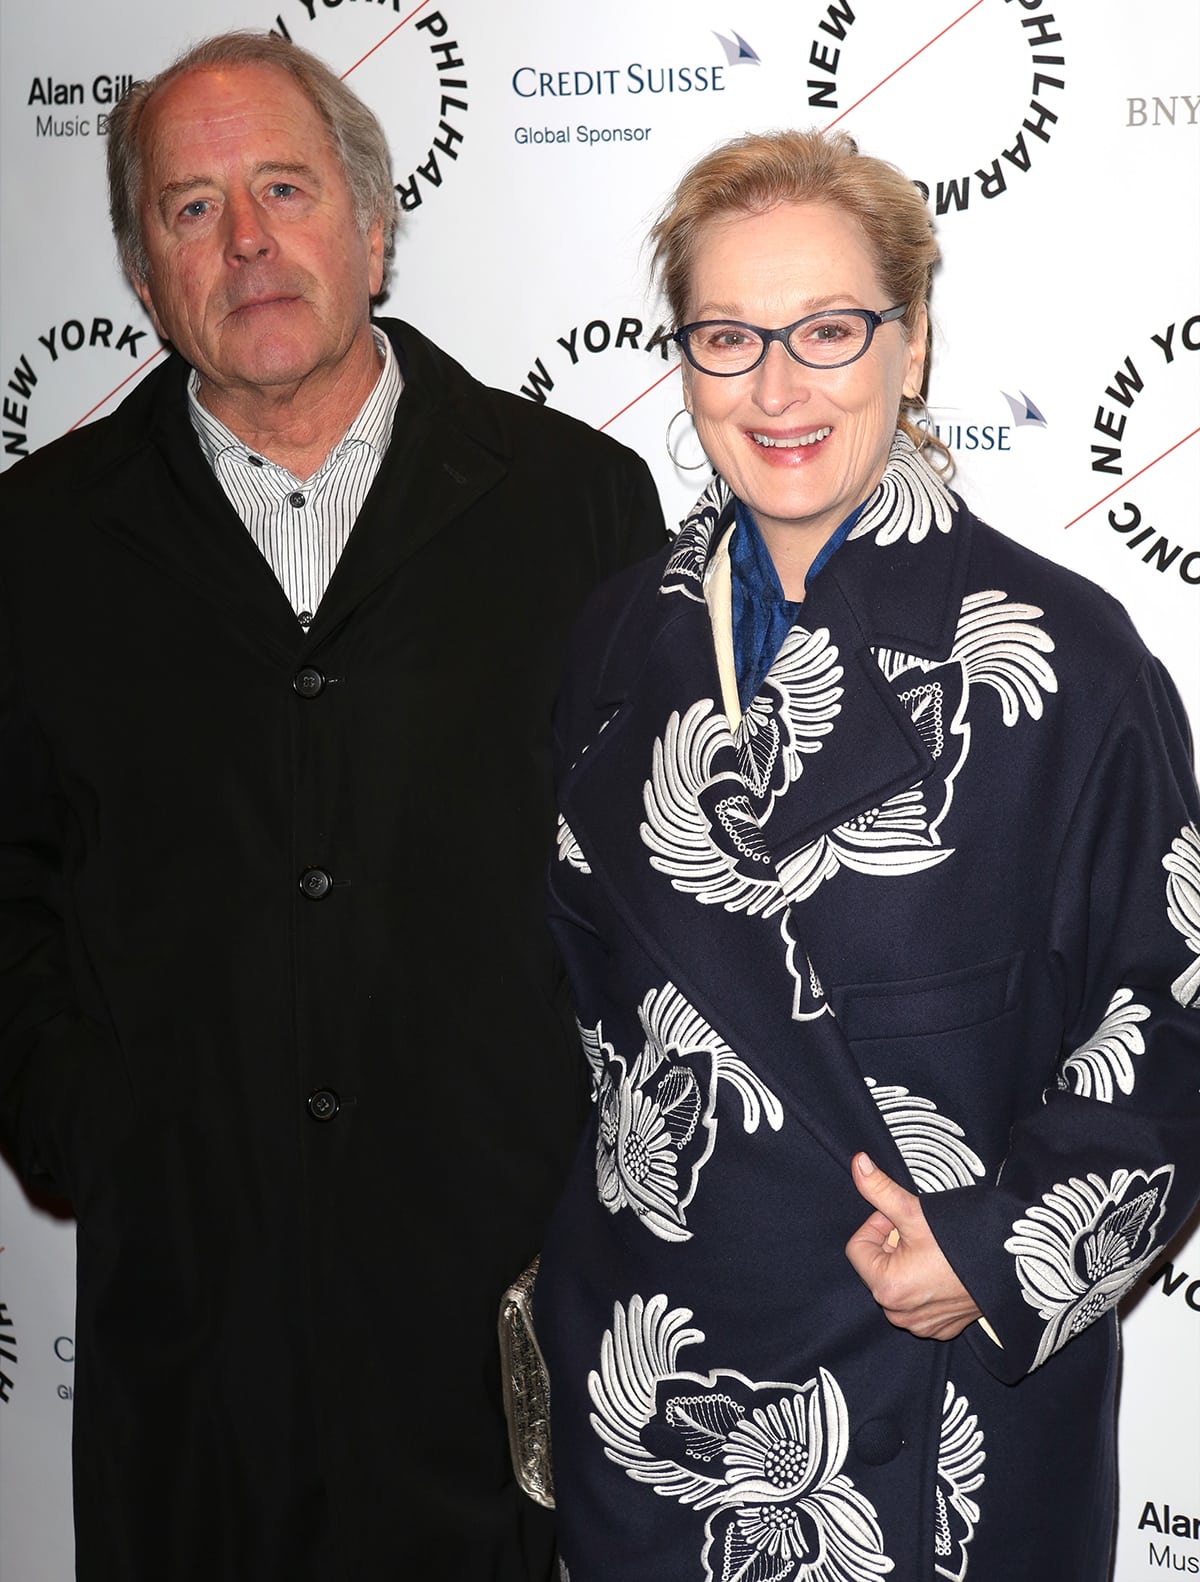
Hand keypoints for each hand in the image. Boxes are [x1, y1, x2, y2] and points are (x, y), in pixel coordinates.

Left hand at [844, 1153, 982, 1340]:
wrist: (1015, 1263)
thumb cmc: (962, 1238)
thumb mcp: (915, 1211)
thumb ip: (879, 1190)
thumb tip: (857, 1162)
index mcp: (886, 1287)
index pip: (857, 1247)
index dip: (878, 1226)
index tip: (902, 1220)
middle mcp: (900, 1315)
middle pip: (876, 1266)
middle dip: (891, 1246)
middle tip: (921, 1235)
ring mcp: (921, 1325)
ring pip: (895, 1284)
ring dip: (906, 1265)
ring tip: (934, 1253)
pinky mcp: (940, 1329)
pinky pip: (916, 1304)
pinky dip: (924, 1286)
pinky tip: (945, 1272)